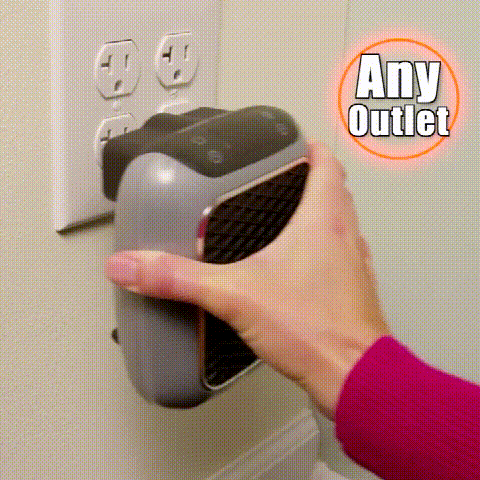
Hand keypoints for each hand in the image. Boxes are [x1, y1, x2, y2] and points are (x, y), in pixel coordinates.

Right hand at [105, 142, 389, 419]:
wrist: (354, 375)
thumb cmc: (315, 331)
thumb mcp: (234, 295)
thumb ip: (179, 278)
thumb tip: (134, 265)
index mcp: (323, 221)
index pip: (326, 166)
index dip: (310, 150)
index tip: (295, 143)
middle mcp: (346, 237)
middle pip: (336, 192)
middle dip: (314, 179)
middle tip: (289, 176)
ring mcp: (354, 265)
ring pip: (342, 224)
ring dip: (323, 213)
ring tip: (293, 216)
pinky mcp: (353, 292)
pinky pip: (341, 257)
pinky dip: (324, 251)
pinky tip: (300, 270)